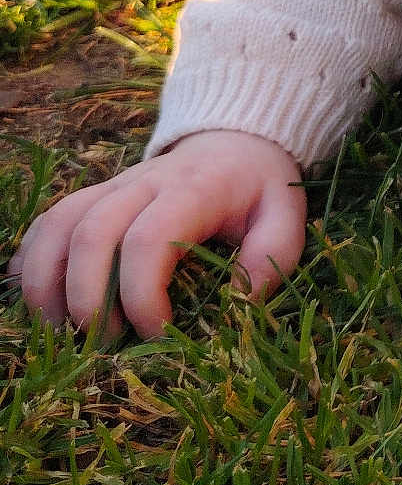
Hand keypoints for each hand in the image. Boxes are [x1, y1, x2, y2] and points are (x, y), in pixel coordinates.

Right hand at [8, 129, 306, 340]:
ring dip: (47, 285)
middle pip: (91, 234)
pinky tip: (41, 304)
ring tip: (63, 334)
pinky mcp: (93, 197)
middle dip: (88, 300)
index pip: (148, 240)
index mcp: (192, 190)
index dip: (143, 296)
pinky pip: (46, 224)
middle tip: (107, 344)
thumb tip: (238, 303)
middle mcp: (142, 185)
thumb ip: (270, 255)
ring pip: (57, 226)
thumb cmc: (258, 187)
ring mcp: (111, 188)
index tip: (157, 334)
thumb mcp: (285, 214)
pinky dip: (32, 264)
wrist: (235, 140)